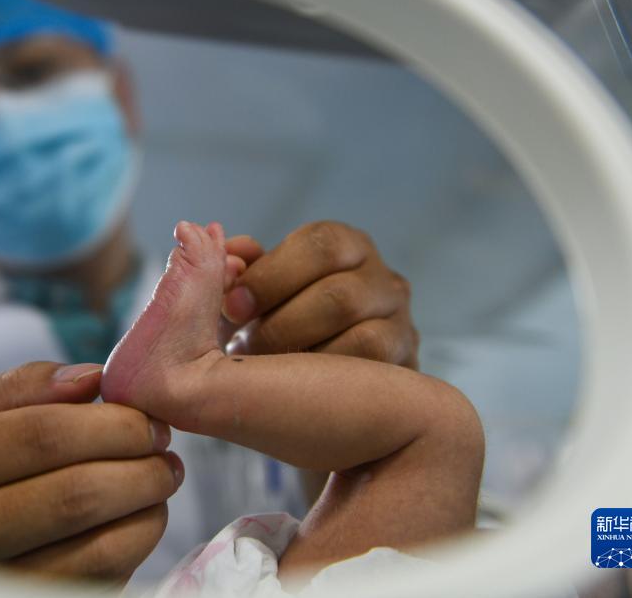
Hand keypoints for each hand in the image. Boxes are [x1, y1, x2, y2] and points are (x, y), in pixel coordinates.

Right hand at [0, 361, 182, 584]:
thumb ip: (17, 391)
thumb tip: (92, 378)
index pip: (42, 436)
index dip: (112, 425)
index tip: (149, 419)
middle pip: (75, 496)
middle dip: (141, 466)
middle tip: (165, 451)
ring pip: (94, 552)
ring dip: (148, 512)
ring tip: (158, 483)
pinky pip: (94, 586)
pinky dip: (131, 550)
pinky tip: (135, 523)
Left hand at [221, 221, 418, 368]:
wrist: (321, 386)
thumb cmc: (280, 324)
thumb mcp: (256, 294)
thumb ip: (241, 269)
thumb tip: (225, 248)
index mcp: (347, 247)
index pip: (320, 245)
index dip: (271, 275)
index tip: (232, 307)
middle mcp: (383, 279)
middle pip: (339, 295)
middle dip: (281, 325)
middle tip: (243, 347)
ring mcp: (402, 323)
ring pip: (362, 337)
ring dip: (304, 356)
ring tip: (265, 370)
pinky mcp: (407, 365)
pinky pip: (372, 371)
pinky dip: (329, 380)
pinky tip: (299, 387)